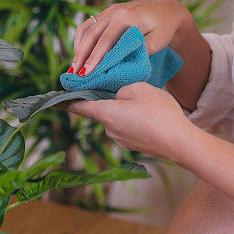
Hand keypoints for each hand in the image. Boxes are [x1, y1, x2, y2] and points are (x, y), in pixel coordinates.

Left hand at [63, 82, 190, 160]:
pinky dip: (135, 120)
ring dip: (125, 109)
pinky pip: (128, 127)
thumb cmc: (159, 113)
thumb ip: (121, 88)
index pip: (79, 107)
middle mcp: (109, 129)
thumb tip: (117, 96)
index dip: (66, 102)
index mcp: (106, 114)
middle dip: (111, 99)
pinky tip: (151, 116)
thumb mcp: (138, 88)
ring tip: (147, 104)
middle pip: (102, 109)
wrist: (179, 142)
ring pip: (117, 118)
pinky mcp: (133, 145)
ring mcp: (121, 140)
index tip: (54, 100)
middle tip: (129, 89)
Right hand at [70, 0, 192, 75]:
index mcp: (127, 16)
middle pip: (91, 35)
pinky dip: (81, 40)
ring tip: (74, 67)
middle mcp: (115, 10)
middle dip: (81, 56)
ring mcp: (109, 10)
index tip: (87, 74)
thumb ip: (135, 53)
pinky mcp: (107, 13)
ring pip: (86, 29)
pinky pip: (88, 26)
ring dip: (78, 48)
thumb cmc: (164, 28)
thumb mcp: (155, 43)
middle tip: (74, 74)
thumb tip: (114, 67)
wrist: (167, 10)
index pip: (105, 40)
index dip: (94, 58)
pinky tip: (79, 54)